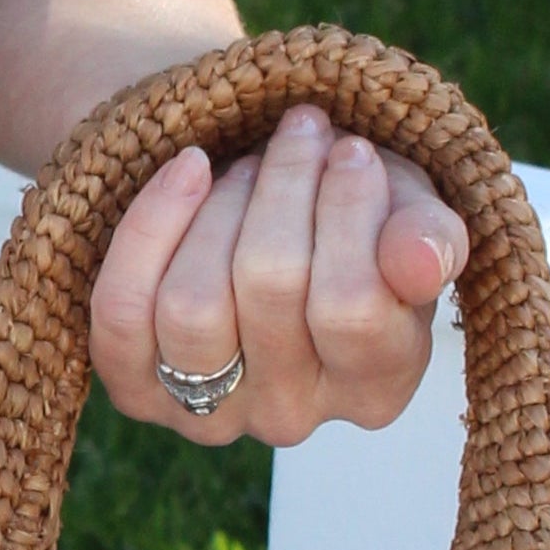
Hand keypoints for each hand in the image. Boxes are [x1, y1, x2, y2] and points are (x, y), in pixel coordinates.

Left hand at [87, 103, 465, 450]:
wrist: (258, 213)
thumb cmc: (349, 216)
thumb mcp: (407, 214)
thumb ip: (428, 238)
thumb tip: (419, 262)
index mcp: (377, 388)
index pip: (355, 309)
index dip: (349, 212)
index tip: (350, 149)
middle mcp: (292, 418)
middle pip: (270, 290)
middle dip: (284, 186)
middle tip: (300, 131)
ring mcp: (206, 414)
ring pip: (193, 305)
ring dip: (221, 205)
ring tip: (248, 162)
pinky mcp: (134, 390)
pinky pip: (121, 310)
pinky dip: (149, 227)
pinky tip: (189, 169)